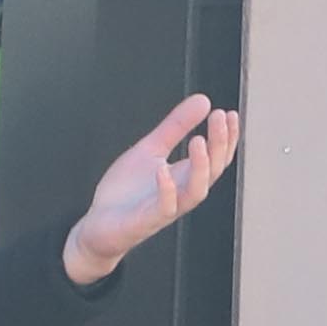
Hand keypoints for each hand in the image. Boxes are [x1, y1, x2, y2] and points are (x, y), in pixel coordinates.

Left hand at [60, 93, 243, 285]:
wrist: (97, 225)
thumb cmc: (127, 192)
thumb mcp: (150, 150)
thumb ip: (175, 127)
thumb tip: (204, 100)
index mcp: (185, 176)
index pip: (217, 158)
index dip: (227, 137)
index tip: (229, 113)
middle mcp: (182, 193)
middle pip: (213, 171)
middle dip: (220, 144)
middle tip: (219, 117)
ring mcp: (166, 208)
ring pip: (196, 191)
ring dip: (201, 166)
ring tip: (199, 140)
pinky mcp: (146, 221)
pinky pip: (164, 208)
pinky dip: (167, 190)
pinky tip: (163, 170)